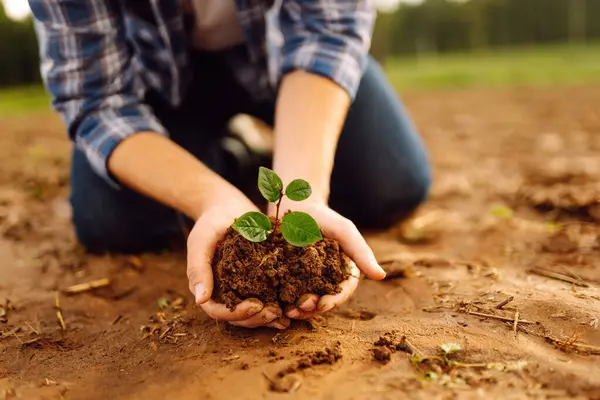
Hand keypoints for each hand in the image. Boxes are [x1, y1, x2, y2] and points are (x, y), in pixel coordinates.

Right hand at [186, 188, 289, 329]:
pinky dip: (278, 305)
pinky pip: (267, 298)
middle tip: (275, 313)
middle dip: (257, 318)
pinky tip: (293, 308)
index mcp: (208, 289)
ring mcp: (242, 289)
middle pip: (239, 317)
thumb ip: (198, 268)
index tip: (256, 306)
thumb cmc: (210, 223)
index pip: (219, 311)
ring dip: (268, 317)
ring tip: (285, 314)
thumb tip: (200, 301)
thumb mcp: (201, 241)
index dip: (237, 314)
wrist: (226, 207)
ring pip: (254, 313)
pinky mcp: (258, 281)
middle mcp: (225, 294)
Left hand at [268, 198, 385, 319]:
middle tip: (300, 308)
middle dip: (313, 308)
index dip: (334, 300)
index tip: (323, 304)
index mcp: (343, 271)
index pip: (343, 291)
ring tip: (289, 310)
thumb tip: (381, 276)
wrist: (295, 204)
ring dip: (299, 309)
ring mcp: (306, 280)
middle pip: (323, 300)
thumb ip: (361, 252)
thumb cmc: (323, 217)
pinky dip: (284, 301)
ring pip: (305, 301)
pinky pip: (287, 293)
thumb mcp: (344, 231)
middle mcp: (326, 279)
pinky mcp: (287, 277)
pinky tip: (278, 304)